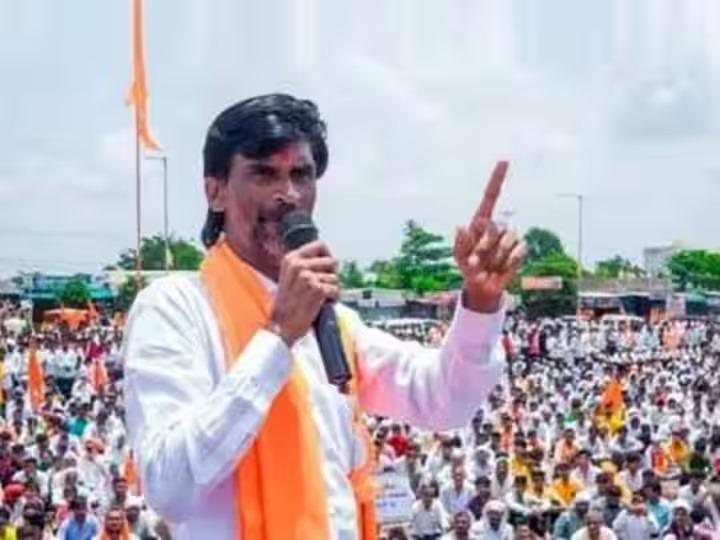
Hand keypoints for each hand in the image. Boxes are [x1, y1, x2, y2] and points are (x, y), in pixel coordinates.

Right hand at [268, 240, 338, 345]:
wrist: (281, 326)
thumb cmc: (287, 304)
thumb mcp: (289, 277)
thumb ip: (304, 265)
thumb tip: (328, 259)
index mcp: (291, 259)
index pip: (320, 245)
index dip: (327, 256)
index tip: (326, 267)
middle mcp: (299, 265)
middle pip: (332, 261)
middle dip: (331, 275)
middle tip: (323, 287)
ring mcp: (307, 277)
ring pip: (335, 278)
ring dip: (332, 289)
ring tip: (319, 298)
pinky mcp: (317, 290)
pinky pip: (336, 290)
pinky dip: (334, 298)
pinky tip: (324, 304)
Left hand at [453, 161, 525, 312]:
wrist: (482, 286)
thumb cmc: (467, 267)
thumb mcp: (458, 258)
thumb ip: (459, 244)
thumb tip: (460, 226)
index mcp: (480, 222)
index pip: (490, 196)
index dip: (497, 178)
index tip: (504, 160)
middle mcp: (496, 226)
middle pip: (495, 227)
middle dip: (485, 246)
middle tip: (476, 260)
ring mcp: (509, 237)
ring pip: (508, 240)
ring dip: (496, 257)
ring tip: (489, 265)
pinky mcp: (519, 250)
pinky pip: (518, 252)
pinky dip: (508, 263)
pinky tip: (501, 267)